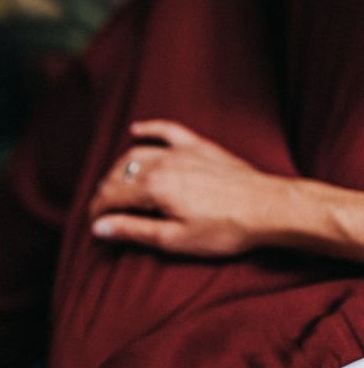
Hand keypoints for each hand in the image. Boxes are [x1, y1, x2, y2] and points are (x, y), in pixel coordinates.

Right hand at [89, 120, 284, 256]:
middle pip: (119, 174)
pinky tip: (135, 130)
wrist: (271, 209)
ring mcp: (181, 151)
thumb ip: (132, 230)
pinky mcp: (199, 147)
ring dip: (119, 169)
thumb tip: (97, 227)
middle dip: (105, 192)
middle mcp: (162, 163)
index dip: (97, 212)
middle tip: (103, 211)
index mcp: (153, 187)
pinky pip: (167, 131)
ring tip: (114, 184)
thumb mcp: (174, 239)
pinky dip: (149, 129)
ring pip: (137, 153)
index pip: (110, 195)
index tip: (95, 225)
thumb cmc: (225, 229)